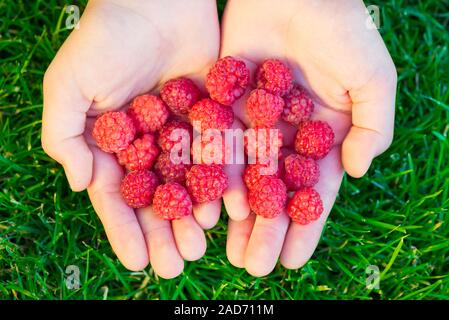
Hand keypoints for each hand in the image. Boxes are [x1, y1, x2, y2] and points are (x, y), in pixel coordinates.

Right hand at [42, 0, 219, 277]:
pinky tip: (230, 209)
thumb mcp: (68, 86)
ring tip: (201, 244)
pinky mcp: (212, 117)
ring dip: (195, 215)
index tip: (136, 262)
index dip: (125, 230)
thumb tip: (82, 185)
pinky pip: (219, 156)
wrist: (153, 0)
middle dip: (164, 232)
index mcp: (113, 144)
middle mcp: (149, 145)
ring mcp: (182, 133)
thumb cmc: (104, 39)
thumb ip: (64, 136)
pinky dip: (223, 182)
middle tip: (175, 264)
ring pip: (189, 184)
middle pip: (157, 198)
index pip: (118, 196)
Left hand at [221, 0, 396, 275]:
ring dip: (236, 216)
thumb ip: (371, 127)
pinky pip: (216, 147)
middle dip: (266, 231)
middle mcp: (286, 138)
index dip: (305, 227)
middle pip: (274, 194)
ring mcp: (254, 125)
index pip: (313, 193)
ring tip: (227, 251)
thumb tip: (355, 173)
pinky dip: (210, 176)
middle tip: (254, 267)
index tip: (294, 261)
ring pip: (242, 179)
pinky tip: (205, 206)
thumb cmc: (342, 32)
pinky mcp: (225, 108)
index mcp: (321, 139)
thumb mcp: (372, 80)